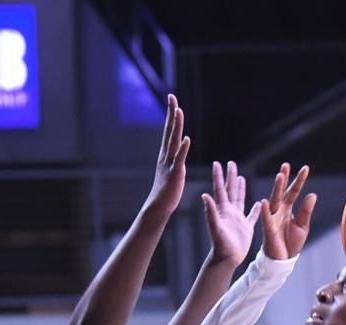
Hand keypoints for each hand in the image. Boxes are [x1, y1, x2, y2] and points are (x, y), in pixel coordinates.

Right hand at [145, 94, 189, 219]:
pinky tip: (187, 139)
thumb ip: (176, 155)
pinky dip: (183, 149)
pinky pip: (179, 159)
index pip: (169, 130)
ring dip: (176, 126)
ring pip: (174, 141)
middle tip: (172, 97)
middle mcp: (166, 155)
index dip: (171, 114)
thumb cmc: (166, 190)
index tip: (172, 98)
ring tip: (179, 111)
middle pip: (170, 131)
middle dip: (171, 114)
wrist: (159, 206)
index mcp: (166, 154)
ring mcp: (170, 164)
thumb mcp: (171, 168)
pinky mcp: (175, 174)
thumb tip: (181, 143)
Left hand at [202, 160, 259, 267]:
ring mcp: (238, 219)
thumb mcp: (215, 226)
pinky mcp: (246, 228)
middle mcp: (230, 212)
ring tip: (241, 178)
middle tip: (231, 163)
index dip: (219, 176)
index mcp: (223, 210)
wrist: (227, 260)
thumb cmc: (220, 245)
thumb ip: (211, 211)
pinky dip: (255, 209)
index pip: (220, 188)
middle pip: (231, 190)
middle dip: (231, 176)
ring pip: (240, 199)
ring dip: (241, 188)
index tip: (217, 163)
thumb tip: (204, 195)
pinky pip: (252, 216)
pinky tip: (258, 203)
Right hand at [259, 162, 316, 259]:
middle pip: (282, 192)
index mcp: (287, 209)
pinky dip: (265, 211)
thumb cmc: (291, 244)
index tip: (305, 168)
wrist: (282, 261)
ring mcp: (272, 218)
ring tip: (280, 176)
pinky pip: (266, 219)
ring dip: (276, 189)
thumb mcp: (302, 226)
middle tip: (286, 165)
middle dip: (283, 179)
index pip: (293, 192)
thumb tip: (312, 194)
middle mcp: (279, 211)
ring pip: (274, 200)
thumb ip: (306, 211)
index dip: (299, 181)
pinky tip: (264, 202)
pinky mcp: (268, 229)